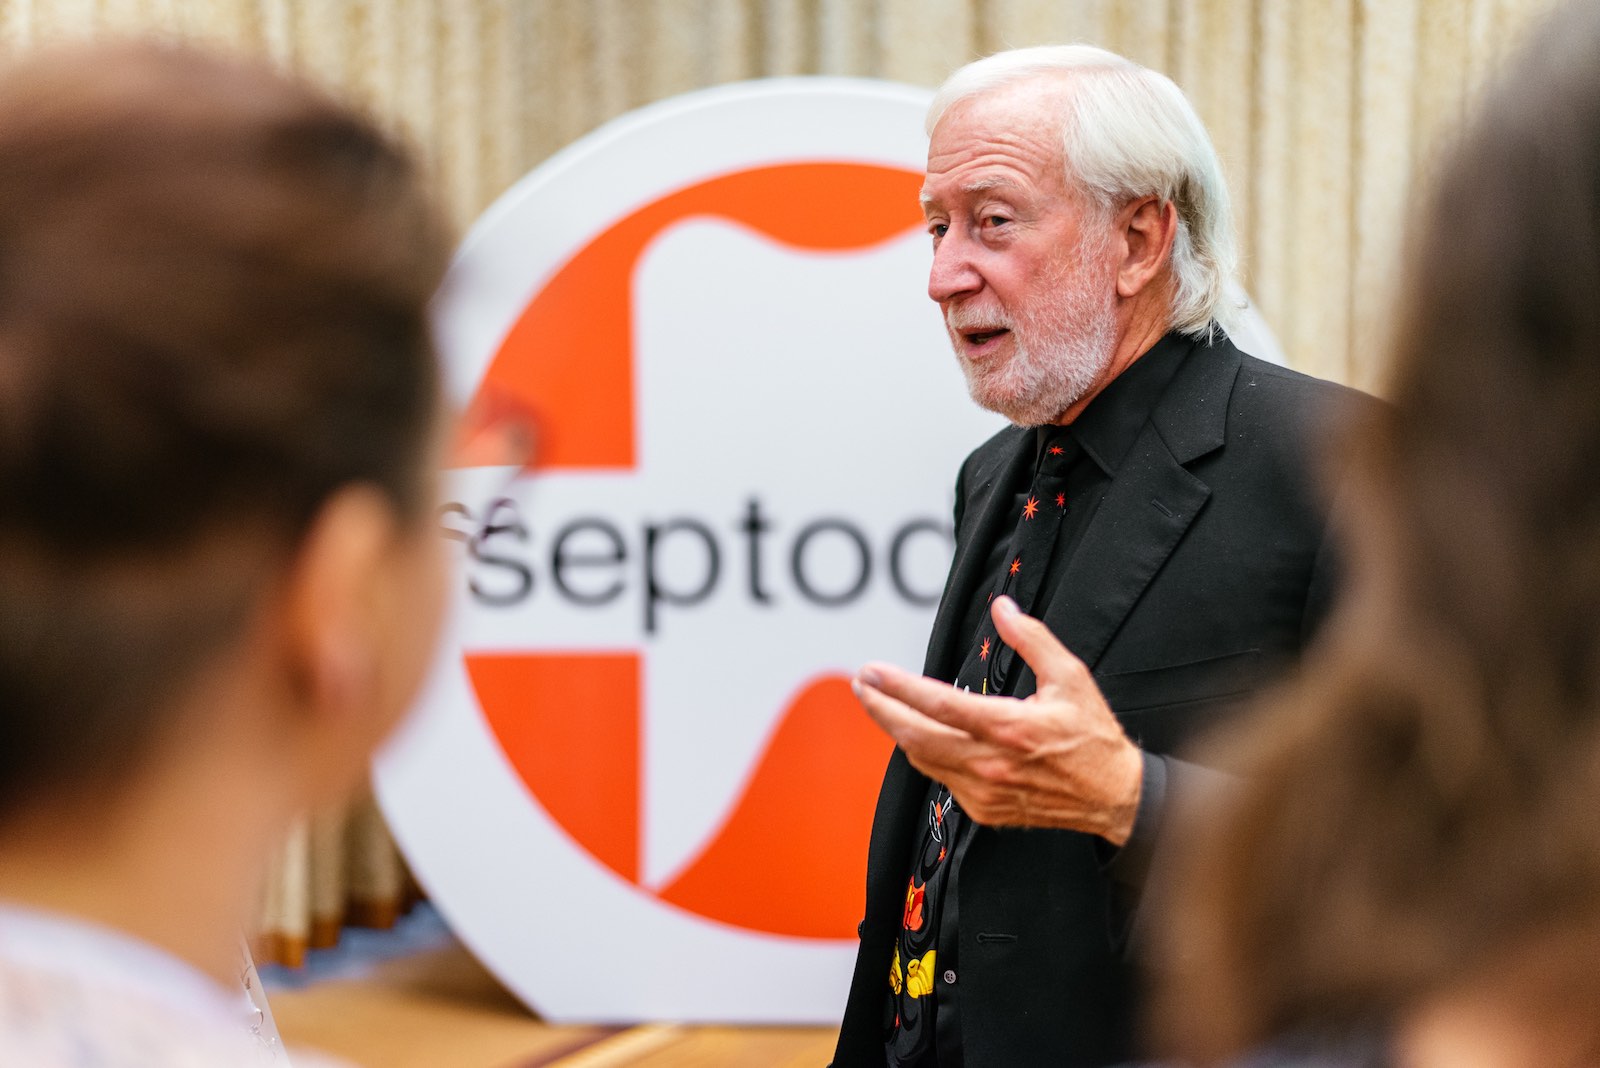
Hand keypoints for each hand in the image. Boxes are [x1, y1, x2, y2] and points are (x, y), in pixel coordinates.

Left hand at [852, 595, 1143, 843]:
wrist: (1114, 797)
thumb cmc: (1093, 738)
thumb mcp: (1070, 677)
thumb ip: (1031, 639)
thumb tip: (1003, 609)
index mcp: (1010, 728)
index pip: (939, 705)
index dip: (899, 687)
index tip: (874, 672)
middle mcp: (991, 764)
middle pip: (915, 737)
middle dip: (880, 710)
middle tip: (863, 686)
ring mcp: (985, 791)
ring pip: (922, 760)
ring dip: (897, 731)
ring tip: (882, 706)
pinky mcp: (984, 809)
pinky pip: (941, 779)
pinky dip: (925, 754)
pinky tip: (921, 735)